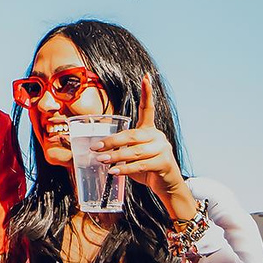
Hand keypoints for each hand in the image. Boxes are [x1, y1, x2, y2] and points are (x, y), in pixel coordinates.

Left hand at [101, 72, 195, 218]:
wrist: (167, 186)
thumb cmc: (147, 169)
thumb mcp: (133, 156)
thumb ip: (121, 150)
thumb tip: (97, 151)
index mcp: (150, 130)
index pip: (148, 108)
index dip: (147, 92)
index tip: (146, 77)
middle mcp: (158, 136)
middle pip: (132, 135)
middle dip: (112, 141)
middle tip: (96, 147)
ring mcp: (163, 149)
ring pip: (135, 151)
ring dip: (116, 156)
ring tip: (101, 160)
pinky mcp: (164, 163)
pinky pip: (140, 165)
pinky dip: (125, 169)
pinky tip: (114, 172)